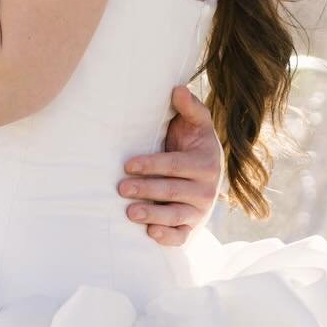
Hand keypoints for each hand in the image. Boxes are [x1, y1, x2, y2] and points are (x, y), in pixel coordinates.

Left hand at [118, 85, 224, 246]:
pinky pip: (181, 236)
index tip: (129, 165)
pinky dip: (167, 237)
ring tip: (130, 212)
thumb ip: (190, 107)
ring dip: (153, 215)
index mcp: (206, 163)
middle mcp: (206, 189)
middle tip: (121, 188)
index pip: (176, 165)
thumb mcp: (196, 123)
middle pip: (172, 191)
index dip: (153, 165)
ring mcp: (199, 210)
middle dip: (147, 189)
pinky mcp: (192, 227)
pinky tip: (150, 233)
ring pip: (176, 216)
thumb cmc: (192, 144)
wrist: (205, 174)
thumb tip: (178, 88)